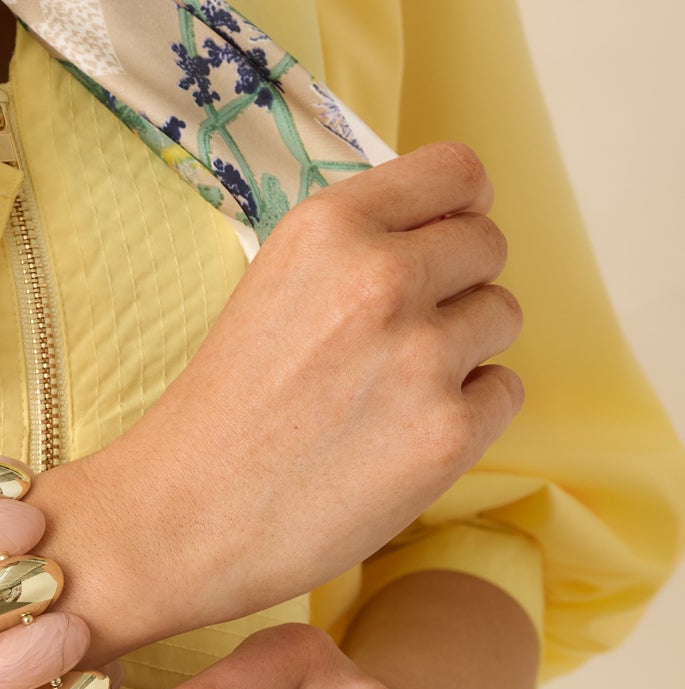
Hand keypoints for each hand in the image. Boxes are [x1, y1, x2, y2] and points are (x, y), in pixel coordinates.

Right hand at [68, 140, 524, 648]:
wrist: (184, 516)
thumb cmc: (224, 409)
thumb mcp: (273, 284)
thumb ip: (355, 250)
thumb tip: (444, 233)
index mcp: (330, 228)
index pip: (456, 173)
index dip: (461, 207)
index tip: (447, 239)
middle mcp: (382, 276)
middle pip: (487, 245)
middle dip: (458, 285)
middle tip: (399, 338)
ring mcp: (421, 355)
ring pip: (501, 317)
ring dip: (465, 349)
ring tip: (392, 391)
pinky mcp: (448, 431)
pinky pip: (504, 391)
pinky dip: (469, 414)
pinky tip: (402, 436)